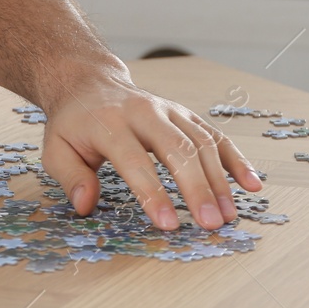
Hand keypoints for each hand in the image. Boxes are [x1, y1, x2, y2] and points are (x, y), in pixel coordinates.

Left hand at [38, 66, 262, 230]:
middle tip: (210, 224)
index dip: (153, 193)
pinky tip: (251, 183)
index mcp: (109, 122)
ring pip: (201, 141)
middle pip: (177, 149)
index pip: (135, 160)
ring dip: (219, 179)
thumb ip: (71, 177)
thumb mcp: (56, 149)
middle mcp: (143, 112)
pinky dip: (235, 158)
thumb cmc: (74, 124)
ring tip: (228, 215)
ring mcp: (168, 110)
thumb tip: (85, 205)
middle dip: (196, 188)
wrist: (88, 83)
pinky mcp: (185, 114)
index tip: (168, 224)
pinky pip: (215, 135)